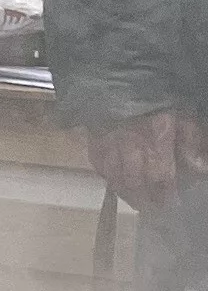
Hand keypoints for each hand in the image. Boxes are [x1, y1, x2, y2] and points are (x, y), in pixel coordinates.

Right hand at [87, 109, 207, 215]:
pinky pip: (100, 166)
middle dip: (147, 201)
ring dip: (128, 194)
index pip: (163, 177)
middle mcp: (131, 147)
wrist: (123, 79)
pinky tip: (118, 182)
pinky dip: (109, 177)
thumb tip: (200, 169)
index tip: (174, 206)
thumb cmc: (159, 100)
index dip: (169, 196)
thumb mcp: (184, 117)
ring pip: (116, 178)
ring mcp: (109, 145)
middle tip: (155, 211)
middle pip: (137, 184)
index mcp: (157, 140)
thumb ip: (192, 142)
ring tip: (138, 203)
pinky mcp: (94, 141)